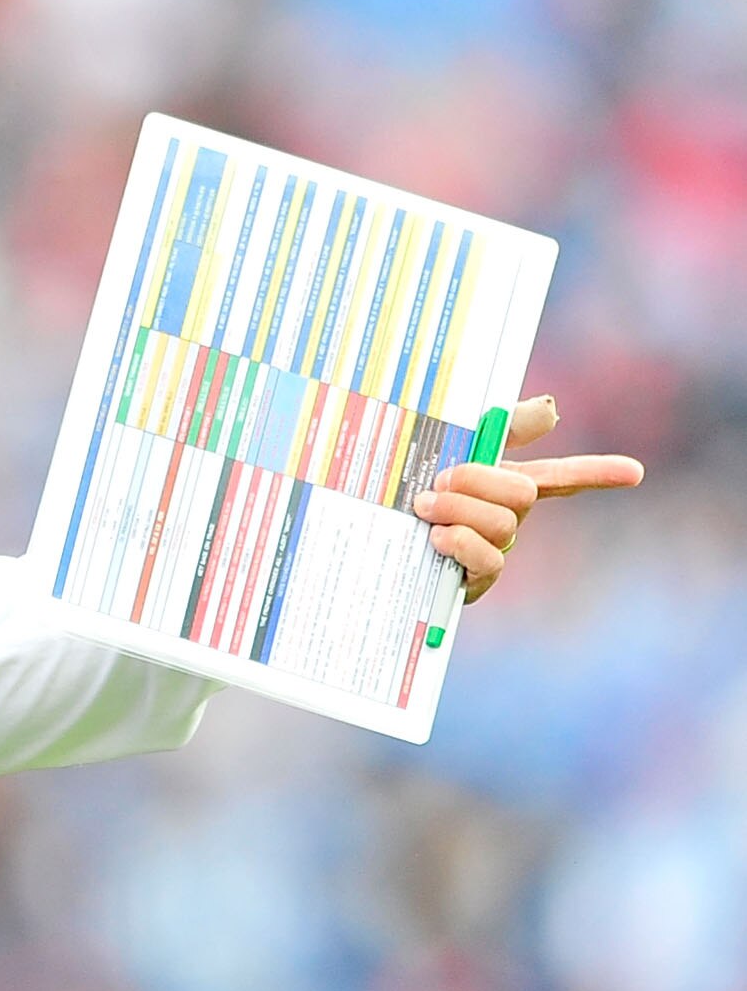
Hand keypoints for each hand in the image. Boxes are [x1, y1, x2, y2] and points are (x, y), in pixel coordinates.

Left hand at [411, 393, 644, 603]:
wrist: (353, 533)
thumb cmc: (396, 486)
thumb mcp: (438, 450)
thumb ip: (497, 429)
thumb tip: (551, 409)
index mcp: (499, 482)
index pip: (561, 474)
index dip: (597, 472)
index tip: (636, 472)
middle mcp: (503, 518)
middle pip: (523, 494)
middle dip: (481, 482)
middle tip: (439, 482)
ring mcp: (490, 550)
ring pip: (502, 524)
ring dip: (460, 511)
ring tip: (424, 510)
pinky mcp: (472, 581)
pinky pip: (489, 560)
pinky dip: (463, 543)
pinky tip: (437, 539)